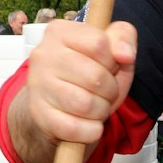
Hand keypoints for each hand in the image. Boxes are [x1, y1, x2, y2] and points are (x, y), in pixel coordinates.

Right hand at [18, 17, 137, 147]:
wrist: (53, 105)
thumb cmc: (85, 74)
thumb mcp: (109, 51)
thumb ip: (123, 38)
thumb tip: (125, 54)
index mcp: (59, 31)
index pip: (99, 43)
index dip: (112, 61)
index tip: (107, 66)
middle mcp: (43, 55)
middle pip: (96, 77)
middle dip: (110, 90)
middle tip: (103, 92)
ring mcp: (37, 85)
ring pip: (86, 105)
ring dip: (101, 111)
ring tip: (95, 107)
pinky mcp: (38, 114)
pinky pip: (75, 128)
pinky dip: (91, 131)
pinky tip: (88, 124)